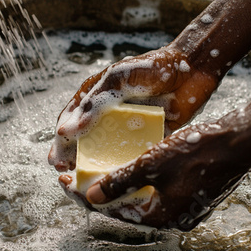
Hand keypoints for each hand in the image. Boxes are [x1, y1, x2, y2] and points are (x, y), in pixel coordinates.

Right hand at [48, 45, 218, 171]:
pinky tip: (116, 181)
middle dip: (73, 158)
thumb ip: (94, 103)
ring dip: (95, 167)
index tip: (57, 161)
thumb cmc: (153, 66)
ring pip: (105, 151)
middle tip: (67, 176)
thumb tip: (66, 131)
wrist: (192, 69)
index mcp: (95, 96)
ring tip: (87, 183)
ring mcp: (126, 126)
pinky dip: (122, 167)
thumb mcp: (119, 78)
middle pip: (83, 140)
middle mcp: (108, 114)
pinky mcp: (146, 136)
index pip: (70, 121)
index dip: (61, 142)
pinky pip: (131, 155)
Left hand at [59, 122, 250, 229]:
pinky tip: (125, 169)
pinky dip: (136, 183)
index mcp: (161, 218)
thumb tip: (91, 195)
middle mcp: (170, 219)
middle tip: (73, 177)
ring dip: (116, 186)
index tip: (64, 181)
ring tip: (93, 172)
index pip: (112, 210)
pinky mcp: (188, 197)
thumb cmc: (199, 151)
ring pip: (138, 200)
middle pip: (123, 207)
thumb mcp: (153, 164)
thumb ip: (121, 181)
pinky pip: (154, 193)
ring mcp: (181, 209)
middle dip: (97, 191)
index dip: (85, 195)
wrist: (240, 143)